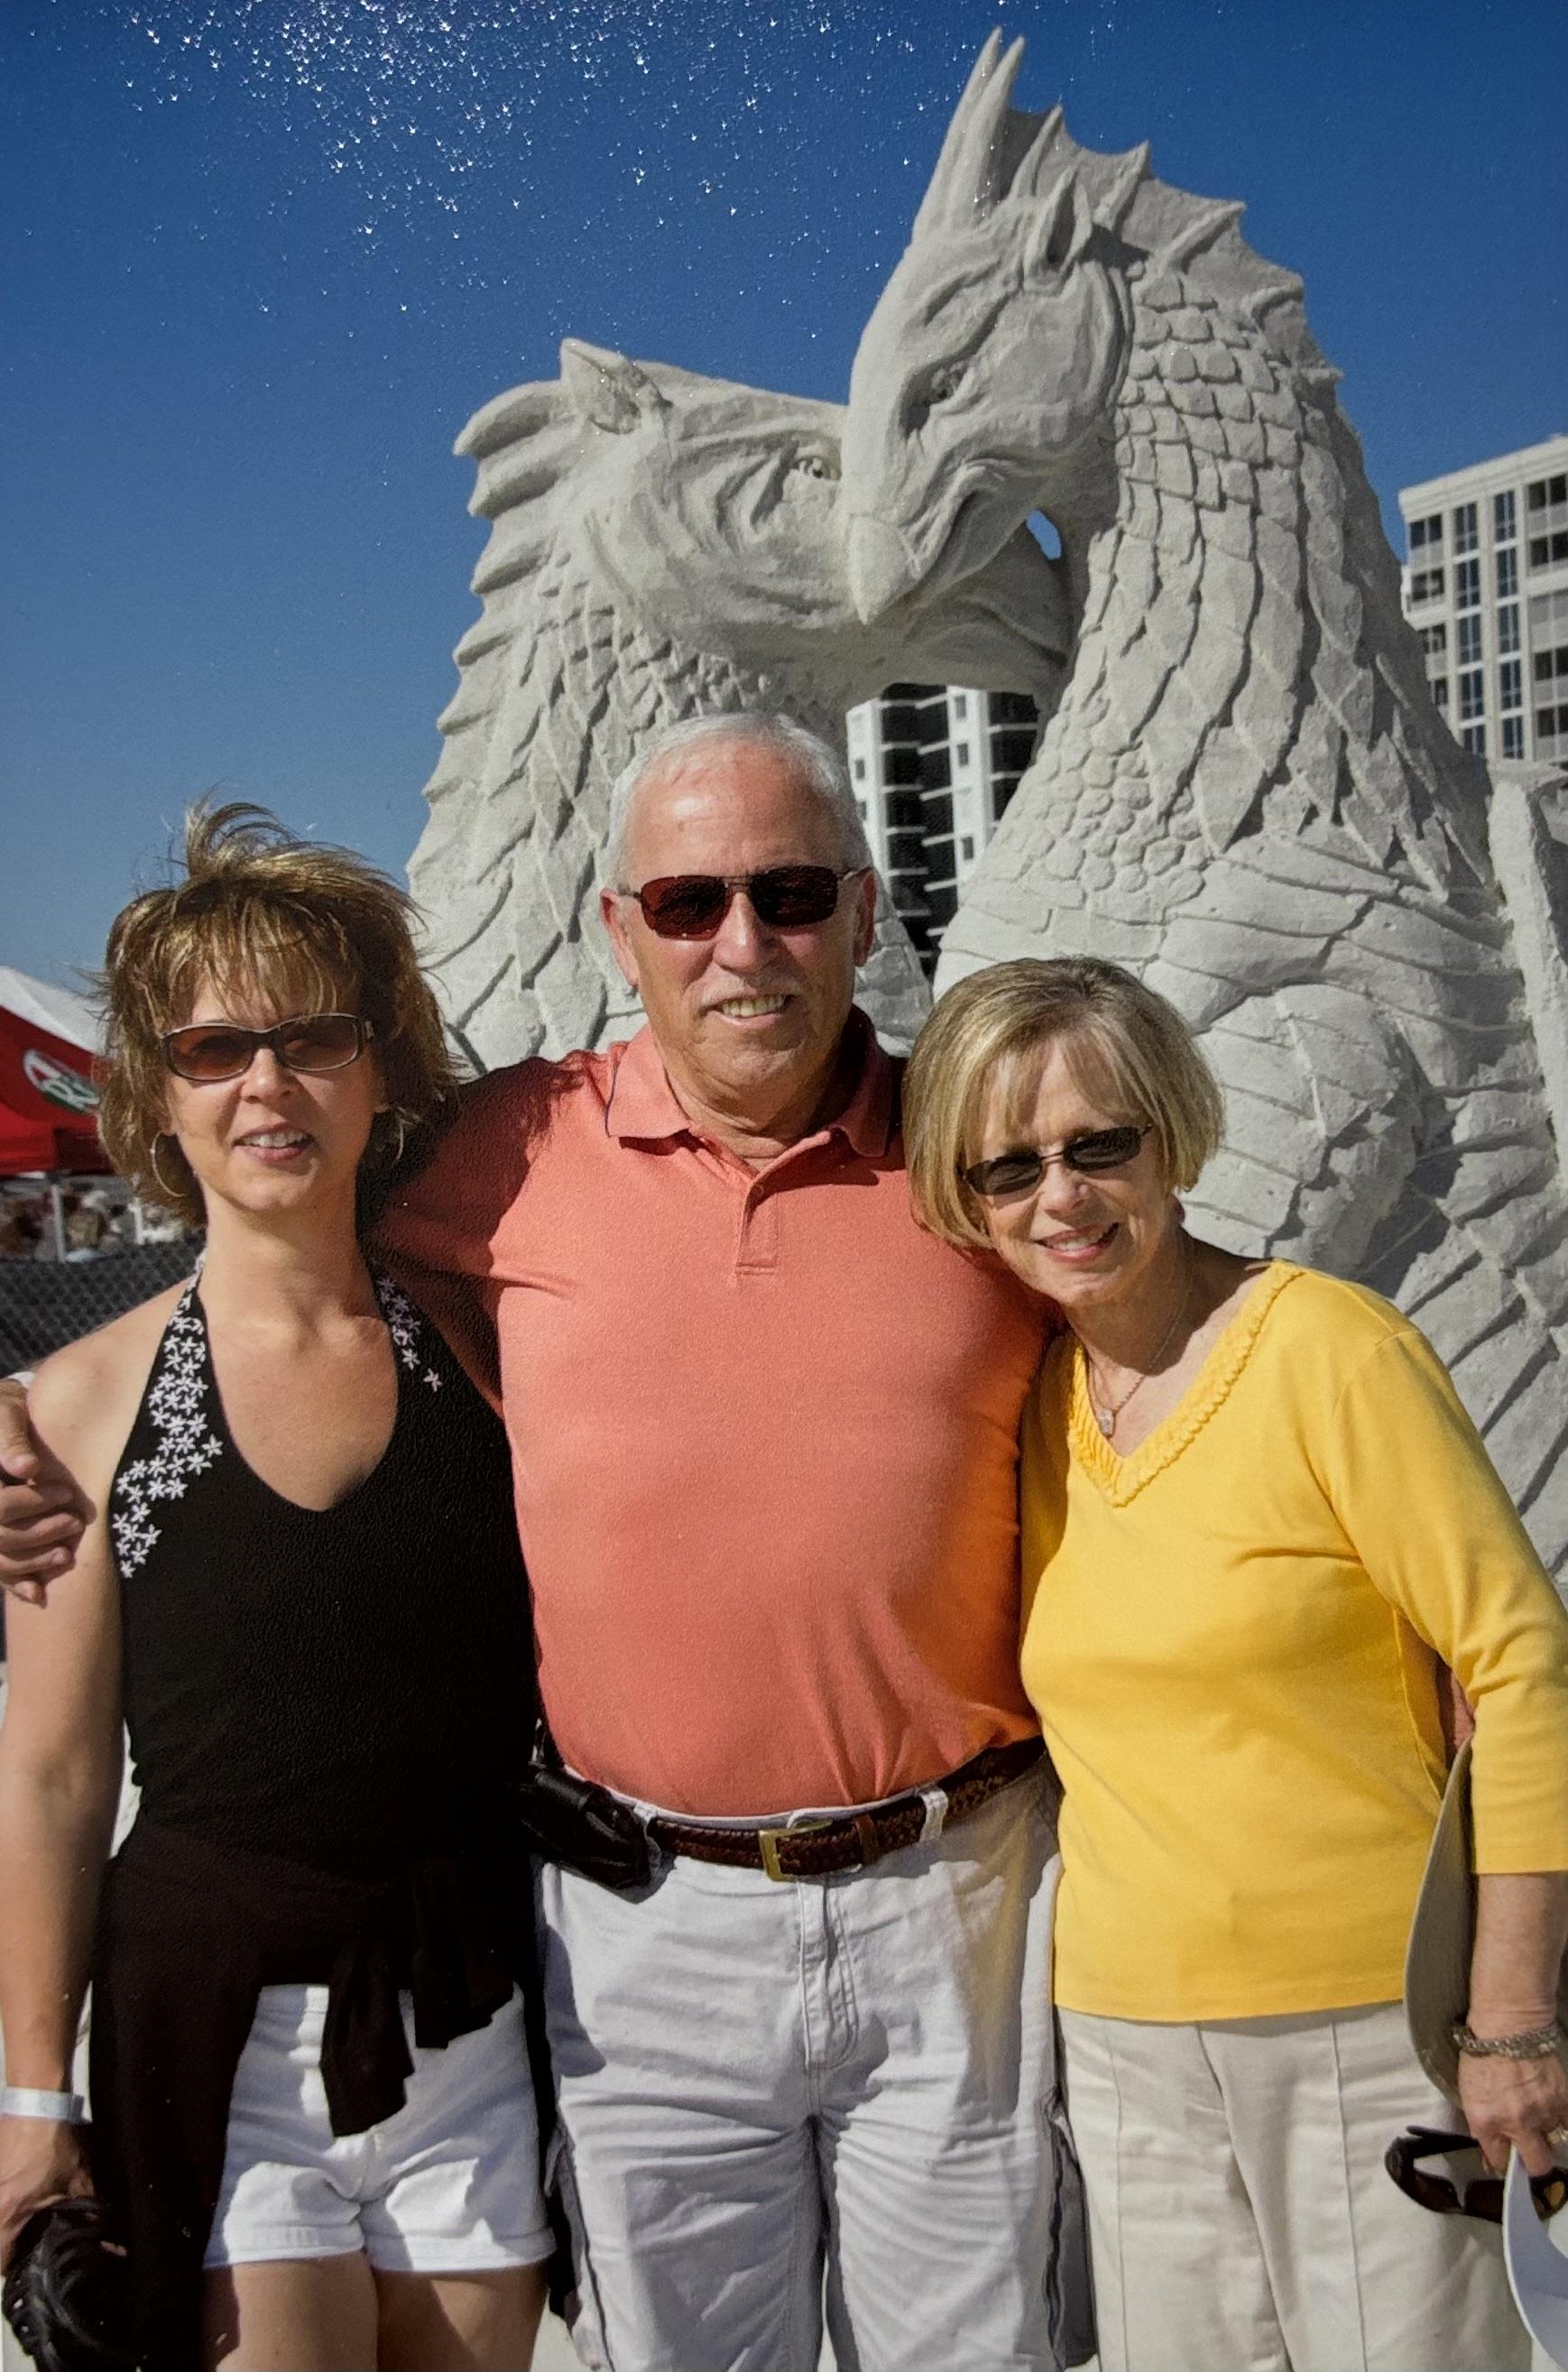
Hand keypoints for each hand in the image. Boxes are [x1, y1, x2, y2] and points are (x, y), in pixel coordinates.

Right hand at [0, 1381, 85, 1602]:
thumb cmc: (3, 1411)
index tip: (65, 1492)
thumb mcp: (6, 1411)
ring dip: (33, 1564)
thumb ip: (11, 1437)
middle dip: (39, 1534)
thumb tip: (26, 1467)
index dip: (32, 1503)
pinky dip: (16, 1584)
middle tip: (74, 1523)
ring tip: (66, 1555)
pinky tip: (37, 1594)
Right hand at [0, 2115, 93, 2269]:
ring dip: (7, 2226)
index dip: (16, 2270)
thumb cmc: (53, 2141)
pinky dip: (3, 2207)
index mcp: (6, 2213)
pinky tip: (21, 2199)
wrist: (35, 2101)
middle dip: (10, 2249)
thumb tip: (109, 2242)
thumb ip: (89, 2213)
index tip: (31, 2267)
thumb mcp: (77, 2180)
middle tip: (31, 2248)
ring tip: (26, 2225)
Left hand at [1458, 2044, 1567, 2176]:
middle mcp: (1516, 2122)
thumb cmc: (1482, 2053)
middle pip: (1537, 2164)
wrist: (1507, 2025)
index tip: (1504, 2158)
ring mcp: (1543, 2112)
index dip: (1502, 2162)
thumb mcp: (1469, 2093)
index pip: (1499, 2161)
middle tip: (1529, 2150)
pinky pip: (1567, 2125)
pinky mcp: (1563, 2100)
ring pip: (1553, 2142)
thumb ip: (1483, 2124)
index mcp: (1486, 2121)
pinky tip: (1552, 2109)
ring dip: (1546, 2134)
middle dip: (1533, 2162)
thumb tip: (1493, 2150)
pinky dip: (1561, 2121)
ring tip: (1536, 2115)